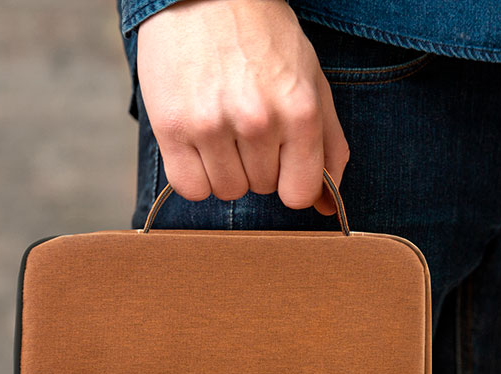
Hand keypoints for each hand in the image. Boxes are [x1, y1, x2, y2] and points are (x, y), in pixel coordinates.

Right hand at [136, 0, 349, 214]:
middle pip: (262, 189)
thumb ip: (329, 147)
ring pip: (226, 191)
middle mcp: (257, 121)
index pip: (299, 194)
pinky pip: (190, 187)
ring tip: (222, 127)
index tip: (282, 162)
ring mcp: (211, 124)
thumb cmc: (264, 39)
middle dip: (258, 164)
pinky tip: (198, 143)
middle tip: (246, 122)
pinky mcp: (171, 126)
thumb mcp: (313, 83)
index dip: (291, 182)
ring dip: (225, 170)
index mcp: (299, 113)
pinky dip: (194, 175)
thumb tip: (327, 206)